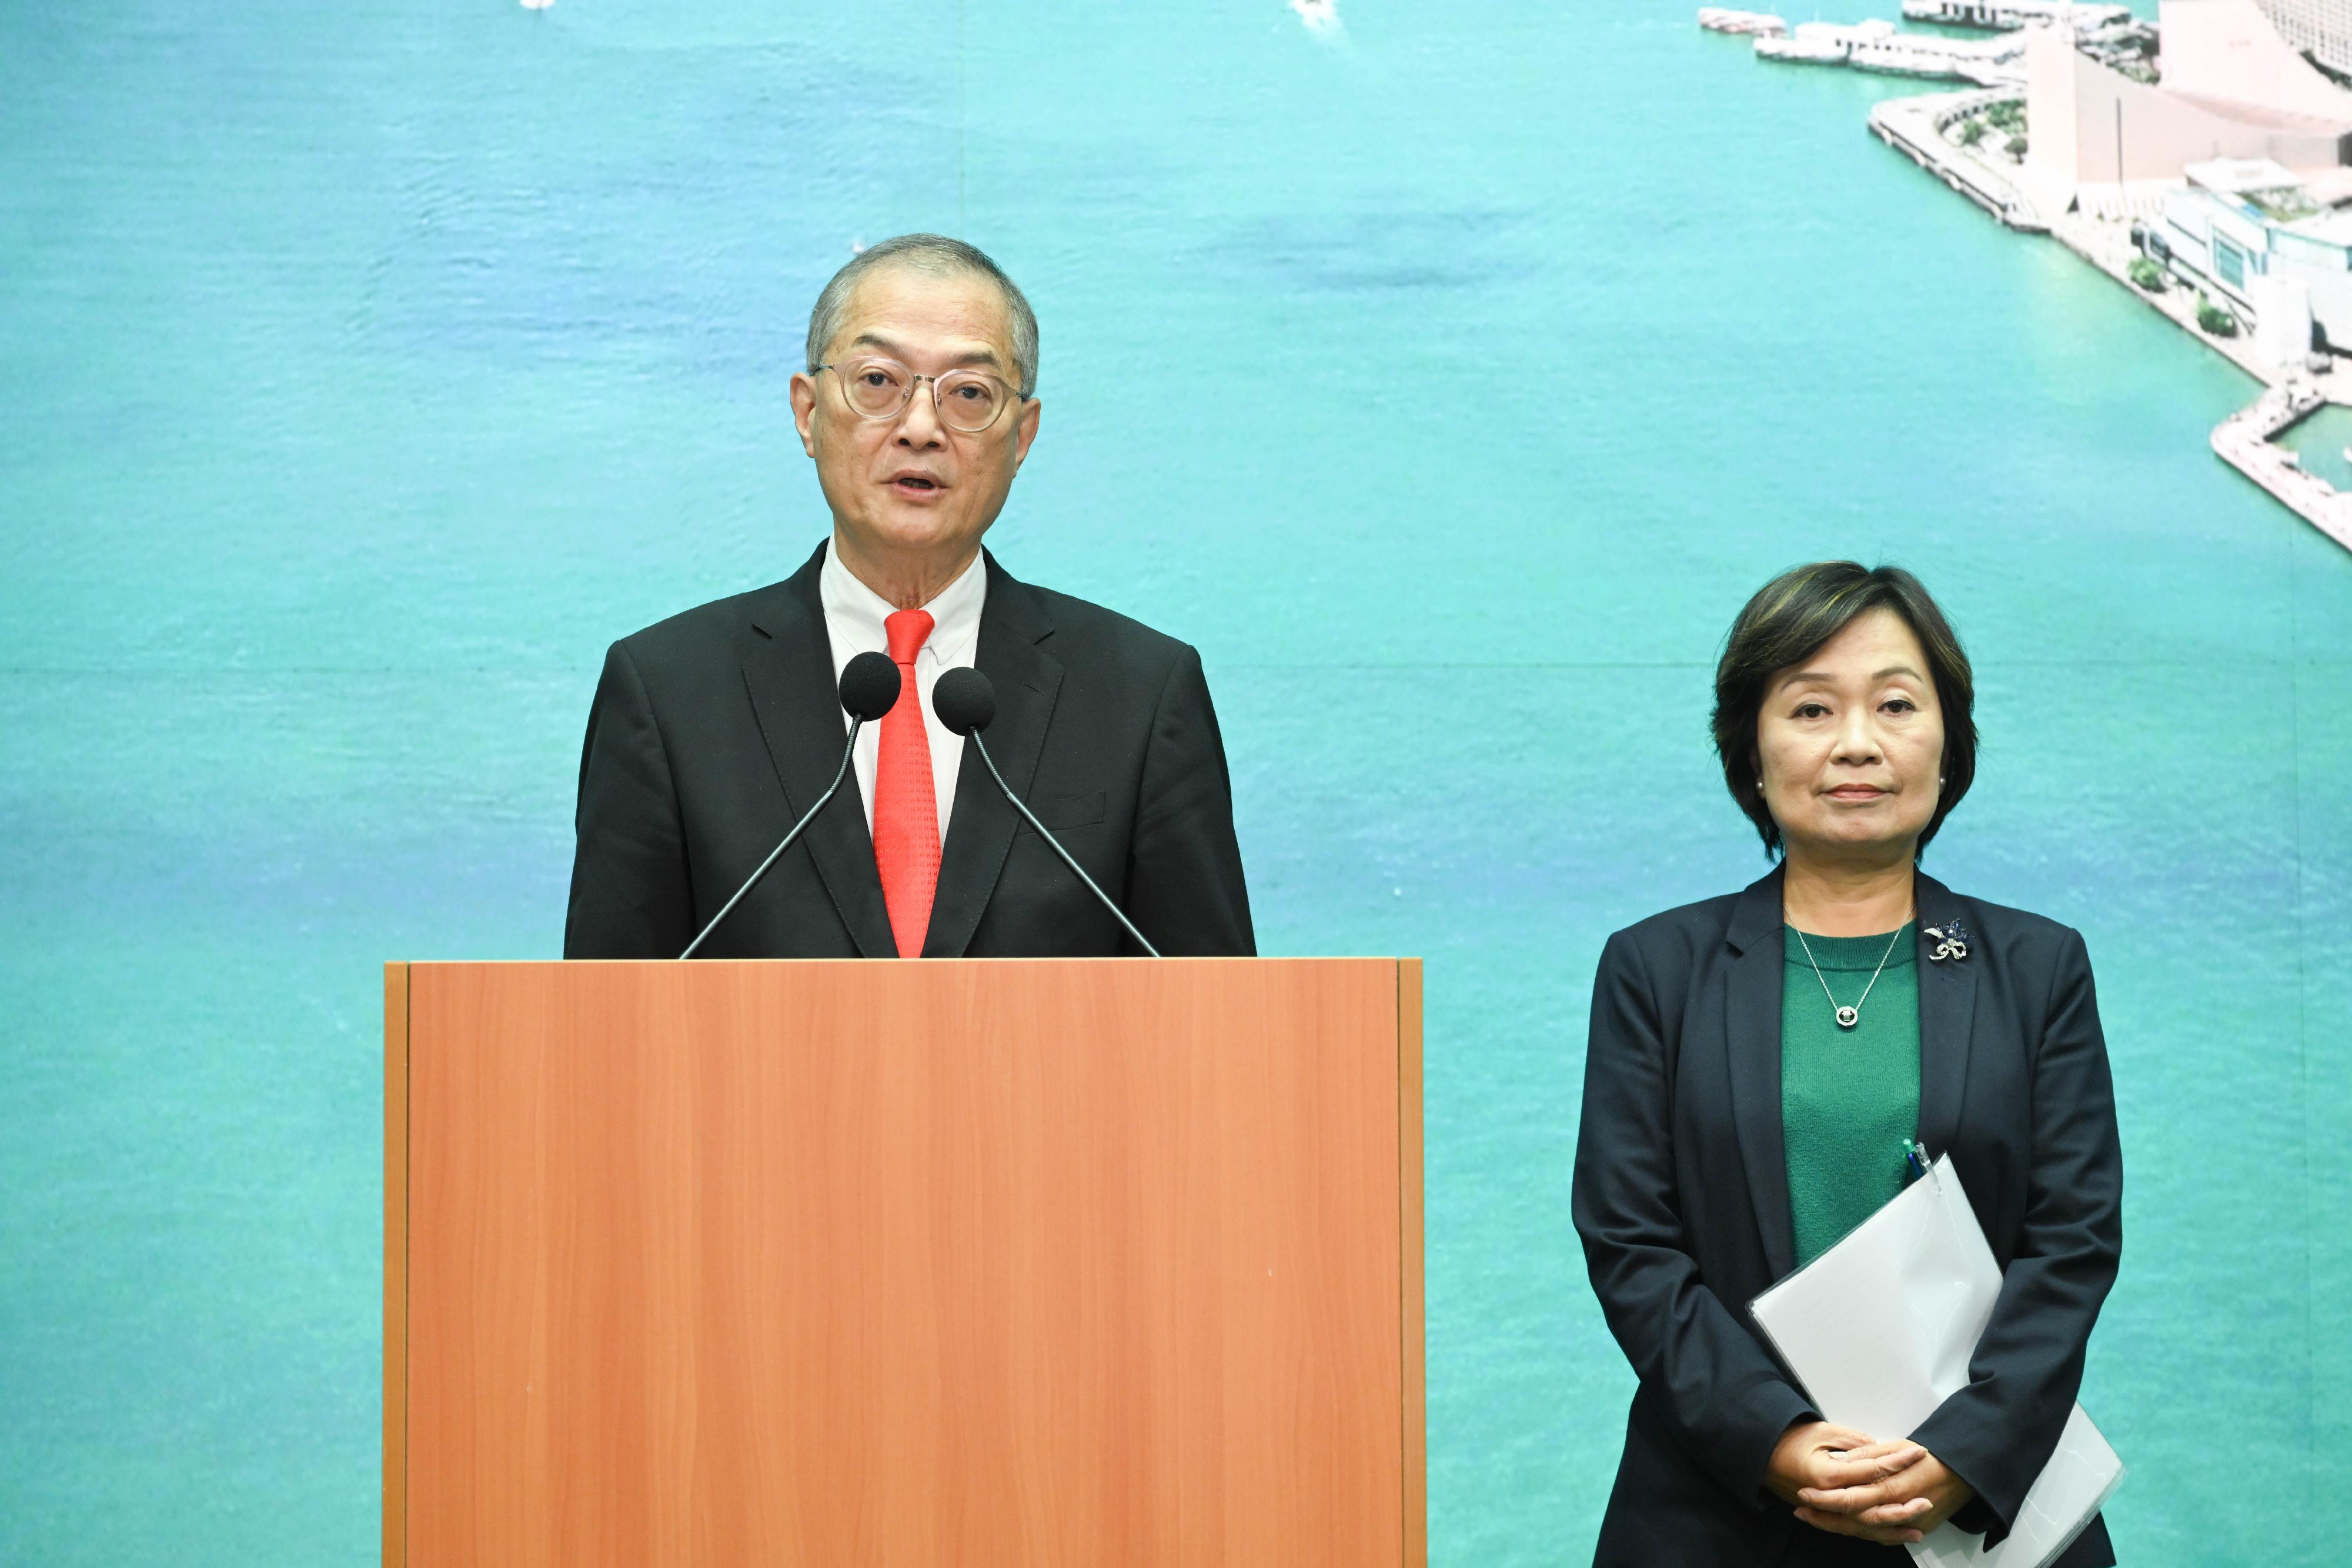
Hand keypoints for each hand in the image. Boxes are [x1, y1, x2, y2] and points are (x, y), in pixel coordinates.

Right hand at [1765, 1422, 1935, 1545]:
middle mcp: (1829, 1498)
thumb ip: (1851, 1441)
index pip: (1871, 1470)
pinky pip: (1855, 1530)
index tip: (1917, 1453)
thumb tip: (1879, 1449)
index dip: (1897, 1461)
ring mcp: (1828, 1510)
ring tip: (1919, 1526)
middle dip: (1902, 1503)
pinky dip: (1877, 1535)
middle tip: (1928, 1498)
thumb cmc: (1790, 1441)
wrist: (1762, 1455)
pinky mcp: (1828, 1516)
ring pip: (1866, 1526)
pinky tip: (1896, 1535)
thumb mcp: (1821, 1432)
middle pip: (1873, 1507)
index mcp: (1828, 1476)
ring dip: (1894, 1527)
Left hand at [1796, 1441, 1975, 1544]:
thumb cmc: (1930, 1457)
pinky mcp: (1915, 1530)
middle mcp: (1897, 1510)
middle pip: (1853, 1521)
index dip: (1824, 1499)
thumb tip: (1840, 1461)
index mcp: (1891, 1487)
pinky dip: (1862, 1532)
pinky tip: (1844, 1526)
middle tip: (1800, 1510)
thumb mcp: (1896, 1447)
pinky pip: (1883, 1536)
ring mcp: (1907, 1525)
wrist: (1964, 1473)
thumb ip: (1867, 1457)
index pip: (1849, 1499)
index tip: (1803, 1493)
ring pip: (1866, 1532)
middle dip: (1823, 1517)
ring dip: (1838, 1527)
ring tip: (1814, 1518)